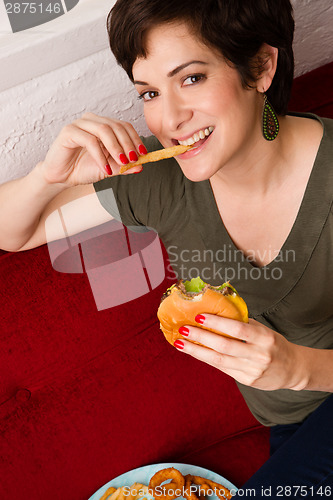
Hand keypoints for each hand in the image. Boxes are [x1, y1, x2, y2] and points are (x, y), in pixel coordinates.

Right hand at [39, 113, 146, 185]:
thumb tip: (142, 166)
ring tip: (122, 163)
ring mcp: (80, 124)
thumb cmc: (83, 169)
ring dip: (116, 148)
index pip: (124, 126)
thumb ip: (124, 167)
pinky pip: (89, 141)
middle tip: (134, 160)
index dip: (135, 139)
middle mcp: (92, 121)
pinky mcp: (69, 132)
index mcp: (103, 125)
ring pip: (104, 130)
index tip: (143, 154)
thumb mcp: (109, 169)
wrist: (61, 177)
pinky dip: (100, 155)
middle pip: (116, 126)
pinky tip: (104, 168)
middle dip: (127, 144)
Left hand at [176, 315, 306, 390]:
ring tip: (180, 342)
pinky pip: (222, 368)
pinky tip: (193, 351)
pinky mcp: (247, 380)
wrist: (292, 369)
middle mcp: (259, 355)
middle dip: (201, 337)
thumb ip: (243, 323)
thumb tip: (216, 310)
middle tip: (184, 328)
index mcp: (265, 338)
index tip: (199, 316)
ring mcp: (252, 370)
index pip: (238, 329)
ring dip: (196, 350)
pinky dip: (206, 358)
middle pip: (224, 346)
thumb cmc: (274, 344)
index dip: (217, 323)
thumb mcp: (264, 330)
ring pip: (219, 360)